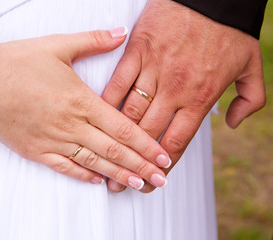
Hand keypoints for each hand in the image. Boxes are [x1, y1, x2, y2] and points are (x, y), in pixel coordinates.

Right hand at [0, 28, 170, 189]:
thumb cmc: (16, 62)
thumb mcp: (58, 45)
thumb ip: (93, 40)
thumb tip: (120, 32)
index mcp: (81, 101)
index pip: (123, 128)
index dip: (146, 145)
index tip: (163, 156)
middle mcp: (71, 125)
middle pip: (114, 150)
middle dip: (141, 166)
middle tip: (160, 179)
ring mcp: (53, 140)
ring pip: (94, 162)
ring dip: (119, 175)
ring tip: (139, 185)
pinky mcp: (35, 150)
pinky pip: (65, 167)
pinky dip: (84, 175)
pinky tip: (98, 181)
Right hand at [102, 0, 265, 192]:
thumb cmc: (227, 27)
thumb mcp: (252, 64)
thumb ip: (250, 99)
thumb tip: (232, 123)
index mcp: (200, 96)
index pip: (176, 142)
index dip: (162, 167)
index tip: (151, 181)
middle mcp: (174, 89)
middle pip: (148, 135)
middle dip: (134, 163)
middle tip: (123, 182)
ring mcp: (152, 70)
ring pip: (129, 114)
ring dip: (117, 141)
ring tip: (107, 160)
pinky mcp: (135, 52)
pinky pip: (117, 84)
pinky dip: (107, 105)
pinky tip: (100, 122)